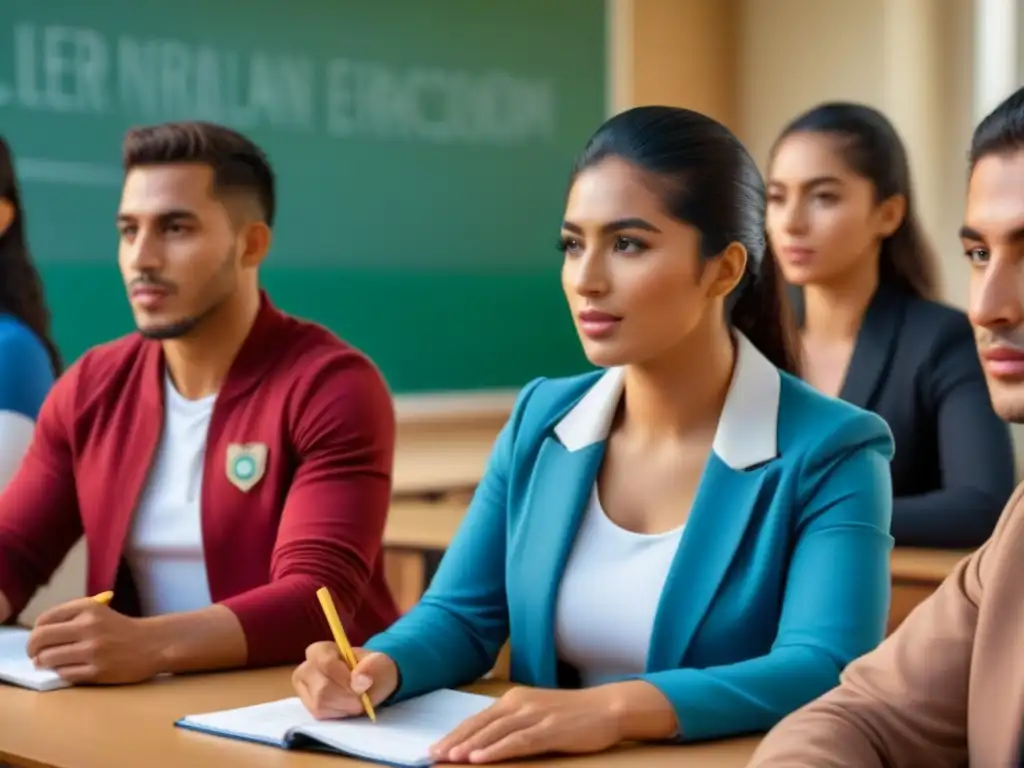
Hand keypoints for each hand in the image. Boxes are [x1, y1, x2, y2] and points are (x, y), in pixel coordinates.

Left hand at [27, 598, 161, 683]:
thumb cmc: (120, 628)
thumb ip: (70, 618)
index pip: (45, 619)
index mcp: (88, 608)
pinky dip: (60, 672)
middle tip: (34, 655)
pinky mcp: (97, 671)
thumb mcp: (98, 612)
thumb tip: (37, 637)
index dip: (35, 631)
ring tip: (47, 663)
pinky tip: (66, 669)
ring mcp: (93, 650)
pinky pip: (64, 674)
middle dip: (32, 649)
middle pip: (41, 639)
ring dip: (43, 663)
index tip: (38, 638)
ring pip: (49, 659)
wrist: (152, 644)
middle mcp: (89, 627)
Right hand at [292, 642, 398, 718]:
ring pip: (320, 704)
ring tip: (355, 701)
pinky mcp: (308, 706)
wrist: (371, 684)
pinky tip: (346, 707)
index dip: (346, 679)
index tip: (364, 685)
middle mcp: (306, 668)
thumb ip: (373, 667)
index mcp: (320, 650)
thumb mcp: (381, 663)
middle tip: (362, 699)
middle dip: (347, 697)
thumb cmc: (372, 669)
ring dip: (344, 707)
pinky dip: (338, 713)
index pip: (327, 664)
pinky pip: (320, 715)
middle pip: (322, 689)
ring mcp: (304, 689)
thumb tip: (359, 679)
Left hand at [429, 686, 622, 763]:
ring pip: (494, 732)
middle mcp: (520, 703)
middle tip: (432, 756)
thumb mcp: (537, 714)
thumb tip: (486, 741)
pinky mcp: (549, 729)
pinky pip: (517, 741)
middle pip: (479, 724)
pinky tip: (480, 758)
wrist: (607, 707)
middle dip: (454, 741)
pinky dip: (496, 750)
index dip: (455, 733)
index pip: (477, 718)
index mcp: (515, 699)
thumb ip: (514, 723)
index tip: (435, 748)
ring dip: (470, 746)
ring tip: (450, 758)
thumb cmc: (572, 714)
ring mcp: (534, 715)